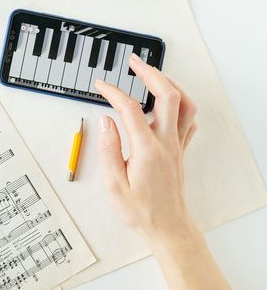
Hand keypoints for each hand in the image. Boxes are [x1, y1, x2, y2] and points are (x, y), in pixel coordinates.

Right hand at [95, 53, 198, 250]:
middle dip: (150, 73)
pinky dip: (180, 105)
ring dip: (170, 84)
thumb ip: (109, 149)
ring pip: (184, 104)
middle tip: (134, 62)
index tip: (101, 85)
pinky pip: (188, 120)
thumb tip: (105, 122)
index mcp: (147, 149)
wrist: (167, 227)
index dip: (114, 92)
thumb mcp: (113, 184)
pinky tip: (169, 104)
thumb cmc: (140, 211)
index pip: (130, 109)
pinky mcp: (180, 152)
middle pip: (167, 95)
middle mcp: (166, 143)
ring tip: (153, 75)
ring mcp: (176, 146)